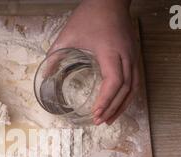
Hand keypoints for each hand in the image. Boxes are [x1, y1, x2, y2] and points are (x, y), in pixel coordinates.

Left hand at [49, 0, 139, 124]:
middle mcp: (126, 56)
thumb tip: (45, 76)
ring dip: (122, 105)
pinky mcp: (134, 56)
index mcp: (110, 52)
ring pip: (133, 87)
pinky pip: (135, 81)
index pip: (113, 82)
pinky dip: (128, 96)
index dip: (106, 100)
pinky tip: (119, 104)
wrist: (110, 0)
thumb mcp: (68, 34)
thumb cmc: (90, 15)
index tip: (95, 113)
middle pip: (125, 89)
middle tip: (99, 121)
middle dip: (112, 108)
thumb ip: (55, 55)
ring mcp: (133, 56)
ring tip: (110, 119)